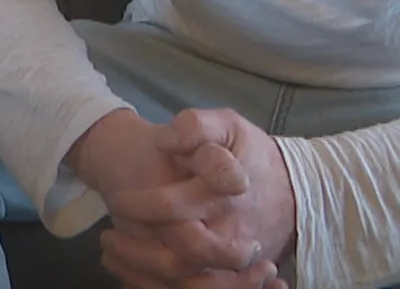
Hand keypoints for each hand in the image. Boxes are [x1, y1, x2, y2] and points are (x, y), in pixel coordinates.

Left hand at [102, 109, 297, 288]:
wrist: (292, 191)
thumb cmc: (249, 155)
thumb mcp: (229, 127)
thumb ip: (198, 126)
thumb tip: (167, 138)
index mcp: (222, 196)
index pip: (172, 207)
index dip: (142, 206)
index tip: (119, 199)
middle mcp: (229, 235)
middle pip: (179, 258)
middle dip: (137, 249)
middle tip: (108, 236)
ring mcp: (230, 262)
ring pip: (185, 284)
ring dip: (140, 272)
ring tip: (110, 252)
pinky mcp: (228, 275)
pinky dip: (153, 285)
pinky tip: (127, 271)